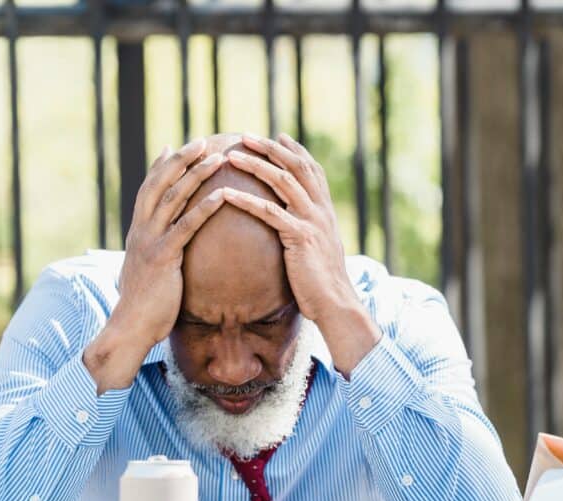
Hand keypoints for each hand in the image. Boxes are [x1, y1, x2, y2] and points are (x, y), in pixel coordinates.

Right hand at [115, 138, 225, 348]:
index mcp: (138, 231)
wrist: (130, 328)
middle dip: (181, 159)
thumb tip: (169, 248)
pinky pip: (186, 226)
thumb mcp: (150, 271)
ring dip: (196, 174)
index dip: (162, 166)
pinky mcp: (163, 257)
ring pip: (173, 198)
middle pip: (160, 183)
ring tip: (218, 156)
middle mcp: (141, 230)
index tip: (176, 146)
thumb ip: (158, 253)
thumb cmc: (146, 305)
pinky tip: (222, 194)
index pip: (149, 189)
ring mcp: (150, 241)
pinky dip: (204, 207)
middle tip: (202, 140)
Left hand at [223, 133, 380, 375]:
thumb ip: (308, 231)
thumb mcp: (318, 250)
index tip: (277, 135)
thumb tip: (293, 226)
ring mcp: (312, 221)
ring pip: (283, 182)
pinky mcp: (300, 237)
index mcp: (325, 210)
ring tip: (232, 155)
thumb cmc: (322, 283)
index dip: (295, 150)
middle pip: (297, 167)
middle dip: (272, 148)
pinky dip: (247, 200)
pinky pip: (269, 213)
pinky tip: (226, 194)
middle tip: (246, 136)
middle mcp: (321, 210)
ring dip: (256, 165)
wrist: (336, 303)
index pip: (312, 169)